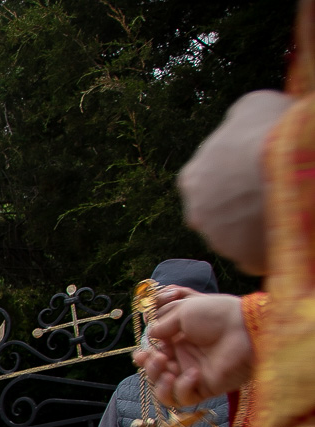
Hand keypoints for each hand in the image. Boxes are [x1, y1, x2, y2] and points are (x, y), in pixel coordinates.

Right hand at [134, 293, 253, 406]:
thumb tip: (150, 336)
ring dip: (159, 382)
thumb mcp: (183, 311)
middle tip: (158, 358)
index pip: (153, 356)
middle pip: (155, 375)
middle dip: (150, 368)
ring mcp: (194, 375)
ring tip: (169, 370)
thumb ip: (162, 325)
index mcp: (178, 341)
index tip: (143, 352)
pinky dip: (182, 388)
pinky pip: (184, 399)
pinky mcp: (205, 389)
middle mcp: (184, 359)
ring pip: (164, 391)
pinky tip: (193, 373)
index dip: (145, 356)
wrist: (245, 327)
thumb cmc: (217, 314)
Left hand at [177, 89, 291, 274]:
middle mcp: (196, 213)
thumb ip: (239, 123)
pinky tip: (291, 230)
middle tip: (274, 193)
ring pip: (238, 236)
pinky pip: (258, 255)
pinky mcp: (243, 259)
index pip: (208, 180)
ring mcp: (218, 240)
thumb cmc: (270, 130)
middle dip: (243, 205)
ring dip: (259, 226)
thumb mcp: (252, 109)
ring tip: (287, 209)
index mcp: (192, 178)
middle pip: (221, 212)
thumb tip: (243, 123)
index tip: (259, 170)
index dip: (236, 175)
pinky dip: (272, 246)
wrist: (289, 168)